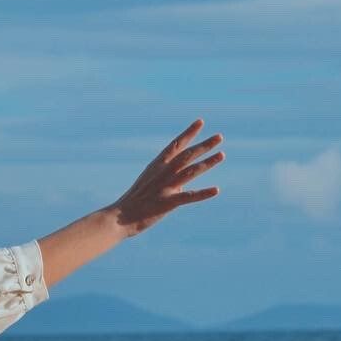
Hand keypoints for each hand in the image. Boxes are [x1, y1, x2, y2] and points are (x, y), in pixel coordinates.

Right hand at [108, 119, 224, 236]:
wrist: (118, 217)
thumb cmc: (133, 202)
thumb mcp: (150, 185)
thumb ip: (168, 181)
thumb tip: (184, 183)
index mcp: (156, 166)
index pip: (175, 145)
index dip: (189, 133)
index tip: (200, 122)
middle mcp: (162, 173)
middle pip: (186, 155)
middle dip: (204, 145)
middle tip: (219, 137)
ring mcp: (165, 187)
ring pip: (190, 171)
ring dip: (207, 163)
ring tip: (222, 155)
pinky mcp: (167, 203)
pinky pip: (188, 197)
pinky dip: (203, 193)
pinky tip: (216, 190)